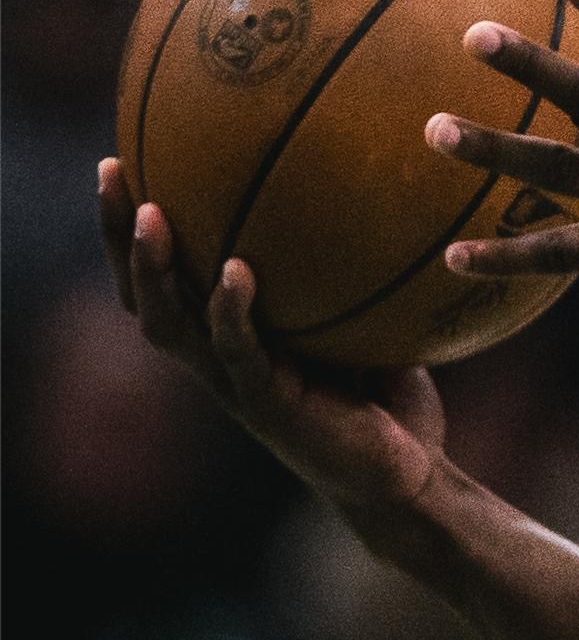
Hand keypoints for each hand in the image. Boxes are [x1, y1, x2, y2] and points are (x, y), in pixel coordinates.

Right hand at [97, 158, 446, 520]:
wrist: (406, 477)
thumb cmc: (388, 397)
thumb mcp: (368, 321)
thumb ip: (356, 271)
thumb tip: (379, 186)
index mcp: (232, 338)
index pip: (167, 277)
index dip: (134, 230)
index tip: (124, 162)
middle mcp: (220, 359)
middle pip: (145, 294)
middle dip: (120, 237)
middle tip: (111, 173)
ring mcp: (239, 385)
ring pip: (173, 324)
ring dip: (156, 271)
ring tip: (151, 215)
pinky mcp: (270, 406)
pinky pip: (240, 353)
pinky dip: (233, 312)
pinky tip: (236, 273)